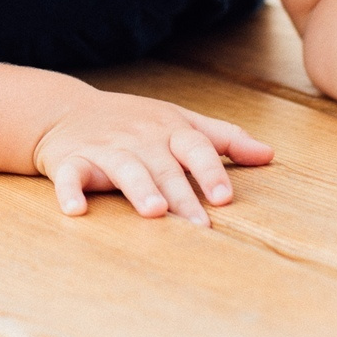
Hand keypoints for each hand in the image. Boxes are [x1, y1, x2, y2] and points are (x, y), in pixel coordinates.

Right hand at [32, 91, 272, 224]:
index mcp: (169, 129)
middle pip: (165, 167)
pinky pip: (71, 175)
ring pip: (125, 168)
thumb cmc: (135, 122)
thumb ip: (224, 138)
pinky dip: (71, 190)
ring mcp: (106, 149)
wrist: (67, 110)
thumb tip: (269, 155)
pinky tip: (76, 209)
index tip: (225, 198)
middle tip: (200, 226)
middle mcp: (140, 138)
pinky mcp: (72, 160)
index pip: (196, 147)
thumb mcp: (181, 122)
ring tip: (153, 211)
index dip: (211, 170)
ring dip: (139, 188)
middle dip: (182, 195)